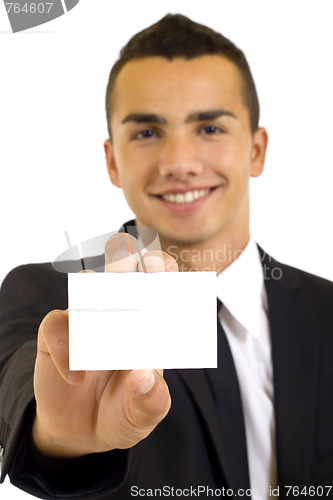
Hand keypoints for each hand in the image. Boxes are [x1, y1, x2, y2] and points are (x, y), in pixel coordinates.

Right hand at [32, 233, 177, 457]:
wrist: (83, 431)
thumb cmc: (123, 410)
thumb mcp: (144, 413)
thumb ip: (150, 399)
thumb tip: (143, 375)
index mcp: (148, 324)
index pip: (158, 283)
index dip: (160, 269)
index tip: (158, 267)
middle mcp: (118, 312)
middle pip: (120, 269)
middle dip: (123, 257)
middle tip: (132, 264)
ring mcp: (86, 319)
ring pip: (85, 284)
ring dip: (93, 293)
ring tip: (101, 324)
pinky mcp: (56, 334)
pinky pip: (57, 326)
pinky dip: (65, 349)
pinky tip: (76, 377)